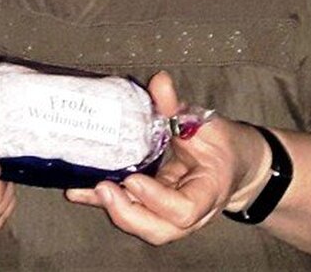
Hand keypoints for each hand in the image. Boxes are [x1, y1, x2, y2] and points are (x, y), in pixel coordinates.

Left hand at [65, 71, 269, 244]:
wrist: (232, 163)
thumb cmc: (220, 144)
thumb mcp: (204, 124)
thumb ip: (177, 107)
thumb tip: (159, 81)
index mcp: (207, 192)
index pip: (185, 209)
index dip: (157, 198)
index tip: (133, 179)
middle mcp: (190, 212)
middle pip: (160, 229)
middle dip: (128, 213)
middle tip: (103, 189)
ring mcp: (170, 212)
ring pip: (144, 225)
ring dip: (114, 210)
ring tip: (89, 188)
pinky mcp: (153, 204)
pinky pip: (129, 209)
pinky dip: (102, 202)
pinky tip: (78, 191)